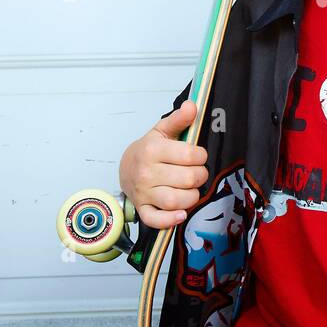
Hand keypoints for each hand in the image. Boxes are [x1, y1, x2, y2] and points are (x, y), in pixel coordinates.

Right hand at [118, 99, 208, 229]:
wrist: (125, 168)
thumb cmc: (148, 151)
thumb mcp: (162, 131)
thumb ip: (179, 119)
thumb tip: (192, 106)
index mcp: (152, 150)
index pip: (189, 155)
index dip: (201, 156)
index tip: (198, 156)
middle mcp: (146, 172)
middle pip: (188, 179)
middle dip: (200, 176)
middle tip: (197, 173)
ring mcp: (144, 193)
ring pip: (177, 201)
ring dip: (191, 197)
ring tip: (190, 189)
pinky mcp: (143, 209)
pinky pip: (157, 220)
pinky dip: (171, 220)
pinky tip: (181, 213)